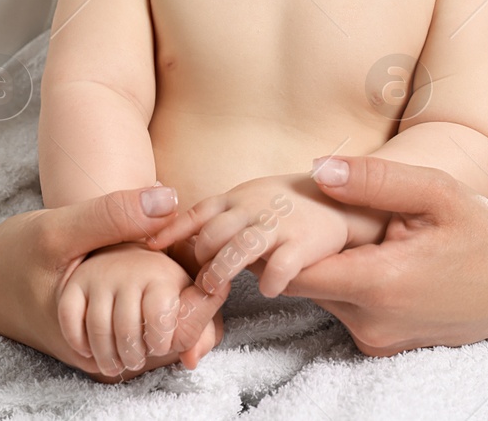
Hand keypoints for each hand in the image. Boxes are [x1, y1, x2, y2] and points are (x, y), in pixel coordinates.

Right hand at [0, 185, 231, 379]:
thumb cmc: (11, 256)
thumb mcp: (58, 229)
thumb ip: (111, 216)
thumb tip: (169, 198)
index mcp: (98, 337)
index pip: (173, 335)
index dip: (206, 304)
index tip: (223, 268)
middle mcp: (103, 357)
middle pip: (175, 345)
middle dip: (203, 311)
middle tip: (222, 268)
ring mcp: (102, 353)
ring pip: (163, 341)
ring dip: (187, 311)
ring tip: (205, 272)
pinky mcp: (100, 340)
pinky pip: (145, 332)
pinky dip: (165, 310)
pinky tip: (176, 278)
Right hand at [60, 241, 205, 376]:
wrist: (127, 256)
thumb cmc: (163, 289)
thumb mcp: (189, 305)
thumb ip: (200, 331)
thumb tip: (191, 359)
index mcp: (161, 273)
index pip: (159, 317)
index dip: (160, 342)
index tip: (160, 346)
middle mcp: (128, 269)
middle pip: (127, 329)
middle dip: (134, 356)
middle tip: (137, 360)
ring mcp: (98, 275)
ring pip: (98, 328)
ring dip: (108, 357)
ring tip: (118, 363)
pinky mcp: (74, 283)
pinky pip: (70, 318)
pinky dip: (79, 342)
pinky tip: (91, 350)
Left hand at [145, 173, 386, 297]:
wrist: (341, 199)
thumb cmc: (285, 205)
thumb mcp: (247, 201)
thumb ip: (219, 220)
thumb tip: (181, 245)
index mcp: (236, 197)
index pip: (195, 213)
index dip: (170, 231)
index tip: (146, 247)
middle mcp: (253, 207)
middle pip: (212, 235)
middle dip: (199, 261)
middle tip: (197, 283)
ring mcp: (278, 224)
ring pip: (238, 250)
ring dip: (221, 272)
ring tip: (217, 289)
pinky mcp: (304, 243)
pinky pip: (279, 268)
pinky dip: (268, 283)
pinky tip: (267, 289)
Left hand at [273, 156, 487, 355]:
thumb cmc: (481, 228)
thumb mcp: (436, 191)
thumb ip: (375, 180)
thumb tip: (319, 169)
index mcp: (381, 284)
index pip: (294, 271)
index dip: (277, 242)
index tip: (277, 212)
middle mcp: (373, 322)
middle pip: (302, 286)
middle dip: (295, 251)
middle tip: (300, 213)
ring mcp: (377, 340)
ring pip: (321, 298)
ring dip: (320, 266)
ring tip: (334, 230)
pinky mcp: (382, 346)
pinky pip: (342, 310)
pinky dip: (341, 283)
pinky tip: (361, 254)